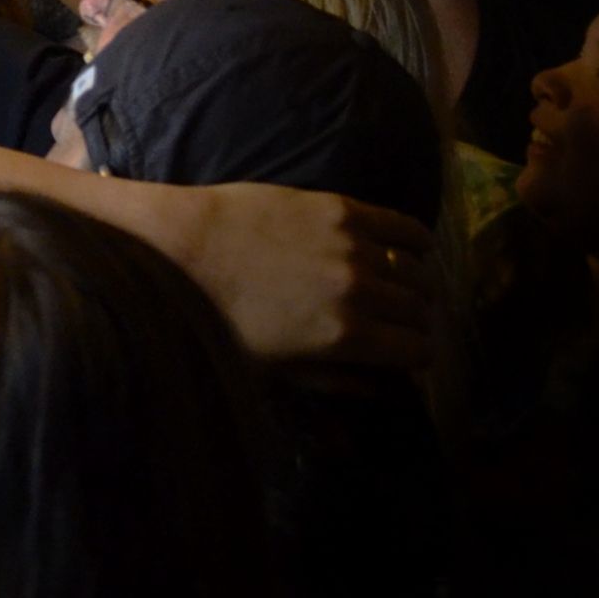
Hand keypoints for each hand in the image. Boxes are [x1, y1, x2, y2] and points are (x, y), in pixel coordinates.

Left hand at [177, 183, 437, 367]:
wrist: (179, 246)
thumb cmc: (215, 316)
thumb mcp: (273, 368)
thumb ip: (335, 380)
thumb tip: (386, 389)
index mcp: (345, 336)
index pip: (419, 352)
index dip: (415, 357)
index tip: (404, 354)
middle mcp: (359, 291)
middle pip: (419, 311)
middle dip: (415, 322)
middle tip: (398, 322)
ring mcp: (353, 246)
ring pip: (415, 270)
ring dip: (415, 283)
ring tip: (401, 288)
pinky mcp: (341, 208)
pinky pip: (403, 224)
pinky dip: (417, 239)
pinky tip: (418, 247)